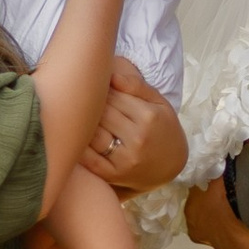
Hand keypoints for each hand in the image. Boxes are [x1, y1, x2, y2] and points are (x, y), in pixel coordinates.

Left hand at [84, 61, 186, 194]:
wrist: (170, 168)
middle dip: (92, 106)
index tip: (97, 90)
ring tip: (82, 118)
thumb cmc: (162, 129)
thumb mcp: (159, 104)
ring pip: (92, 132)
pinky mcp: (113, 174)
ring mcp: (125, 158)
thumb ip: (137, 86)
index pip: (113, 96)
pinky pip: (87, 157)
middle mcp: (138, 138)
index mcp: (149, 116)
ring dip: (85, 124)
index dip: (102, 91)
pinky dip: (79, 145)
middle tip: (85, 102)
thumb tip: (111, 75)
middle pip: (101, 113)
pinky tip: (78, 137)